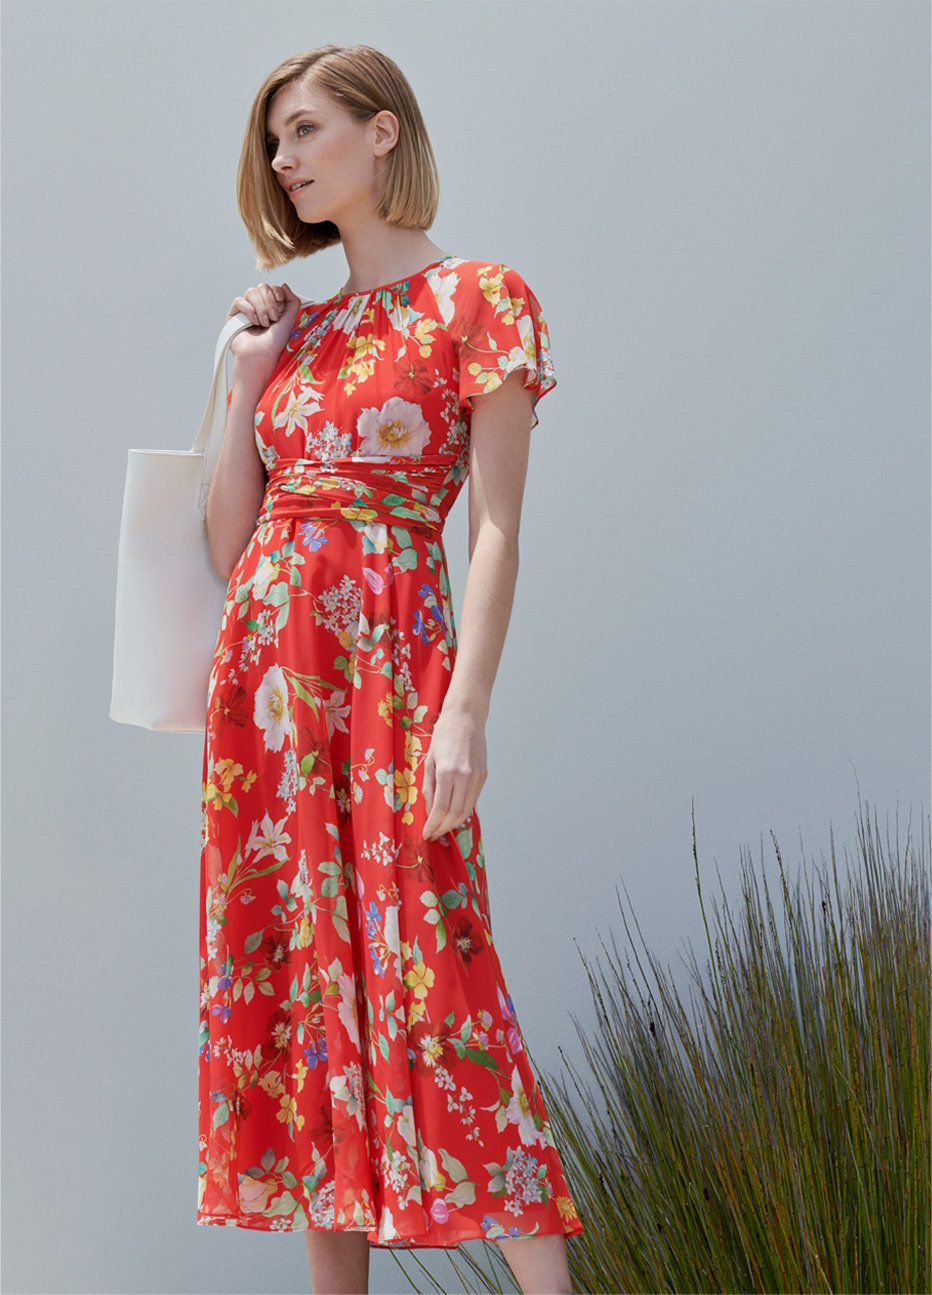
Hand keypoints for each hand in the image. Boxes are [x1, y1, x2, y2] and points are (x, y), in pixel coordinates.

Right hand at [227, 282, 300, 386]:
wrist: (261, 356)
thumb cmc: (275, 342)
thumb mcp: (290, 320)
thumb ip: (293, 301)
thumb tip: (284, 285)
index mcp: (272, 307)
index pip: (272, 288)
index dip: (276, 291)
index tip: (281, 300)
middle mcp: (258, 306)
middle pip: (262, 287)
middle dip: (269, 302)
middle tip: (273, 319)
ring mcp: (246, 309)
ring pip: (251, 292)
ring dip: (260, 308)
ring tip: (263, 324)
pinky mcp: (234, 315)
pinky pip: (239, 301)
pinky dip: (249, 310)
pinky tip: (253, 323)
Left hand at [421, 706, 487, 840]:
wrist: (466, 717)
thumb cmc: (443, 735)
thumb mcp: (429, 761)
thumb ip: (429, 787)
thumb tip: (430, 811)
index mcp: (447, 772)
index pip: (440, 810)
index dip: (433, 826)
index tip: (427, 834)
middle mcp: (464, 777)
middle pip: (455, 814)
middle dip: (443, 829)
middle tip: (434, 834)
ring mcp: (476, 777)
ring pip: (467, 810)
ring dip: (454, 823)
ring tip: (443, 827)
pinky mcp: (484, 775)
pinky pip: (473, 800)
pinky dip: (464, 810)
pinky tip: (454, 813)